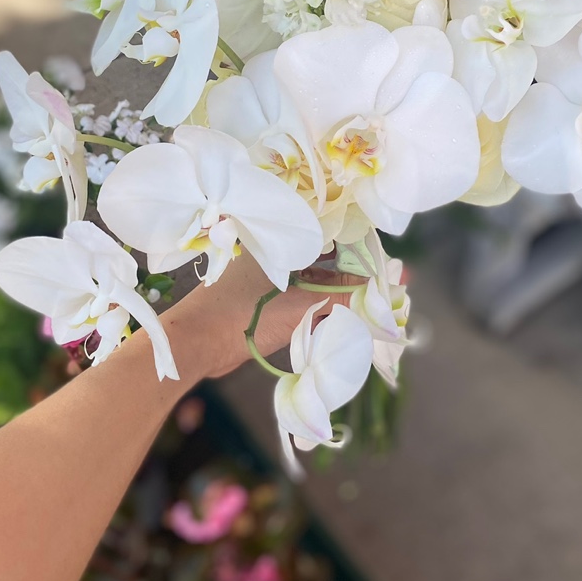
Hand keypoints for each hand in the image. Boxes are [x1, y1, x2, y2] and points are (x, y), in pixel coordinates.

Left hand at [168, 253, 364, 382]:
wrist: (197, 344)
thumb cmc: (244, 314)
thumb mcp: (300, 306)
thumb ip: (341, 297)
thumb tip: (379, 288)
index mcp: (280, 244)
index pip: (329, 236)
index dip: (358, 247)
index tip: (384, 259)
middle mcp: (277, 257)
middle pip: (325, 261)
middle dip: (353, 272)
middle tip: (382, 284)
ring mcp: (271, 281)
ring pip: (315, 282)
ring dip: (339, 292)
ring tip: (370, 301)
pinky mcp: (268, 304)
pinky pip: (304, 300)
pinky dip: (323, 307)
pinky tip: (343, 316)